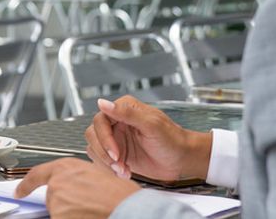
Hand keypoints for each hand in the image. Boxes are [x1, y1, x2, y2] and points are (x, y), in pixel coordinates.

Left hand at [15, 158, 139, 218]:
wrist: (126, 207)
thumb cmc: (119, 193)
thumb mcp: (96, 174)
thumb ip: (76, 178)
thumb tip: (71, 186)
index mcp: (67, 167)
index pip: (37, 174)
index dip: (26, 184)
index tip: (20, 191)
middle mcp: (57, 182)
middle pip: (51, 197)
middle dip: (64, 203)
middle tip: (85, 204)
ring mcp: (56, 201)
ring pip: (57, 212)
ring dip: (70, 214)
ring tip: (91, 210)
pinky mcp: (57, 217)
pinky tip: (87, 216)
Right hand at [86, 96, 210, 181]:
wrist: (182, 160)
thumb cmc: (172, 140)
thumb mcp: (151, 124)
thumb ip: (126, 113)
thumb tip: (103, 102)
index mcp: (124, 109)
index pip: (100, 119)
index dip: (104, 137)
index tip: (115, 152)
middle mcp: (117, 122)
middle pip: (93, 134)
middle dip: (104, 152)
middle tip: (119, 163)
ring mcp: (116, 139)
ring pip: (95, 148)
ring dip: (106, 163)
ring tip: (123, 170)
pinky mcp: (118, 155)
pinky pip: (102, 161)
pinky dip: (109, 170)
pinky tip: (125, 172)